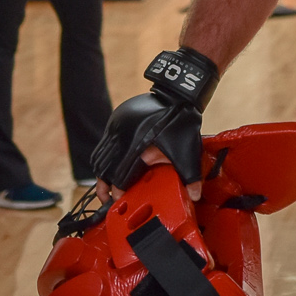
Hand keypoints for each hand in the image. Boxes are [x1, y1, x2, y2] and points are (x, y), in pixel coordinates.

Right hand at [90, 91, 204, 192]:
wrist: (177, 95)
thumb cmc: (182, 123)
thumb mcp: (188, 151)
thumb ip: (190, 176)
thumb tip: (194, 196)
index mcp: (138, 146)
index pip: (119, 176)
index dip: (117, 190)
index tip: (118, 200)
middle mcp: (123, 136)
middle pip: (104, 168)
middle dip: (104, 186)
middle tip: (107, 198)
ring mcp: (117, 127)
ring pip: (101, 156)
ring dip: (102, 173)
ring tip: (106, 186)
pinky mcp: (116, 120)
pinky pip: (104, 143)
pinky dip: (105, 158)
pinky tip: (111, 166)